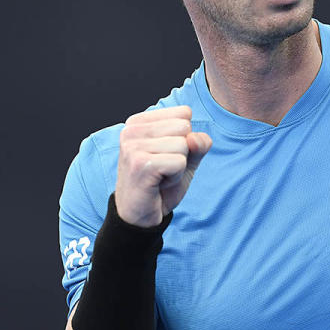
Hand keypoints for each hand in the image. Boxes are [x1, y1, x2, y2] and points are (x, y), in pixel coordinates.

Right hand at [115, 105, 211, 227]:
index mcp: (139, 122)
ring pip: (184, 145)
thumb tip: (195, 137)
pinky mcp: (140, 164)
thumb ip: (198, 143)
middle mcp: (131, 129)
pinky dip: (176, 176)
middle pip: (184, 127)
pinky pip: (179, 162)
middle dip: (183, 152)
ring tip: (160, 176)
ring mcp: (133, 146)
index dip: (185, 138)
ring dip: (178, 166)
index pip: (184, 113)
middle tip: (163, 168)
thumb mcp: (186, 159)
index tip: (165, 155)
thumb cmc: (161, 184)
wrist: (141, 215)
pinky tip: (159, 184)